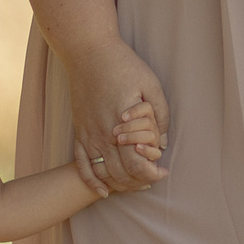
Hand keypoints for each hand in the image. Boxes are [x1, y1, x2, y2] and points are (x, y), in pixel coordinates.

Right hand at [68, 39, 169, 194]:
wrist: (88, 52)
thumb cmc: (123, 65)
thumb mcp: (151, 84)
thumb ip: (160, 115)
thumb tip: (164, 143)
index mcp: (123, 123)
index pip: (136, 163)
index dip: (152, 173)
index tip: (163, 172)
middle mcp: (103, 134)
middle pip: (120, 173)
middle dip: (139, 181)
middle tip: (154, 178)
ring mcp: (88, 134)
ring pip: (103, 173)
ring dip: (121, 184)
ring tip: (136, 183)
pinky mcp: (80, 131)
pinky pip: (82, 164)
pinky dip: (92, 181)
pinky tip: (103, 191)